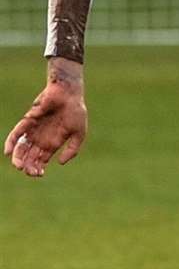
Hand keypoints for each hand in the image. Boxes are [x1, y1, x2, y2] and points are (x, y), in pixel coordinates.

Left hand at [7, 60, 87, 177]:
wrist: (69, 94)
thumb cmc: (76, 112)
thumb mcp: (79, 134)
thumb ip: (73, 149)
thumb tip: (60, 163)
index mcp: (53, 143)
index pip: (42, 159)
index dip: (39, 168)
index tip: (39, 174)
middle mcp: (41, 138)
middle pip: (30, 156)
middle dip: (29, 166)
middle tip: (29, 173)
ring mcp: (33, 130)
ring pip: (22, 148)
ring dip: (19, 158)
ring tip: (19, 166)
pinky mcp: (28, 121)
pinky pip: (16, 134)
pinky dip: (11, 143)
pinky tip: (8, 152)